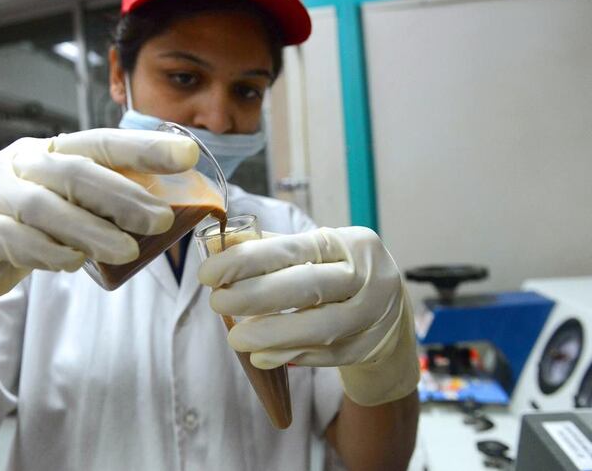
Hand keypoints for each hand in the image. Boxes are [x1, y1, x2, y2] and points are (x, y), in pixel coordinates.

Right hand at [0, 129, 197, 388]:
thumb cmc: (21, 228)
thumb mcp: (62, 208)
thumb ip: (99, 206)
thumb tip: (167, 215)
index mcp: (48, 151)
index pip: (100, 142)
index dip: (144, 147)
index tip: (187, 155)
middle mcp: (18, 162)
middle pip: (74, 171)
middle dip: (122, 195)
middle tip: (161, 221)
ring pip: (43, 205)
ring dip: (89, 229)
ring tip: (126, 250)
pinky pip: (11, 238)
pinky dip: (46, 251)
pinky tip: (72, 264)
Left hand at [198, 226, 418, 405]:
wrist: (391, 314)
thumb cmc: (341, 276)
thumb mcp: (317, 254)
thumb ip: (272, 249)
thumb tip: (222, 244)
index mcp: (349, 243)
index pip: (293, 248)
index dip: (247, 260)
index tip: (209, 272)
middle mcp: (368, 276)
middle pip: (308, 286)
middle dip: (255, 296)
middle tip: (217, 304)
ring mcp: (373, 315)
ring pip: (320, 327)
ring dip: (272, 334)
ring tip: (236, 338)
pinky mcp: (368, 348)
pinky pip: (327, 356)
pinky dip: (292, 356)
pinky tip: (263, 356)